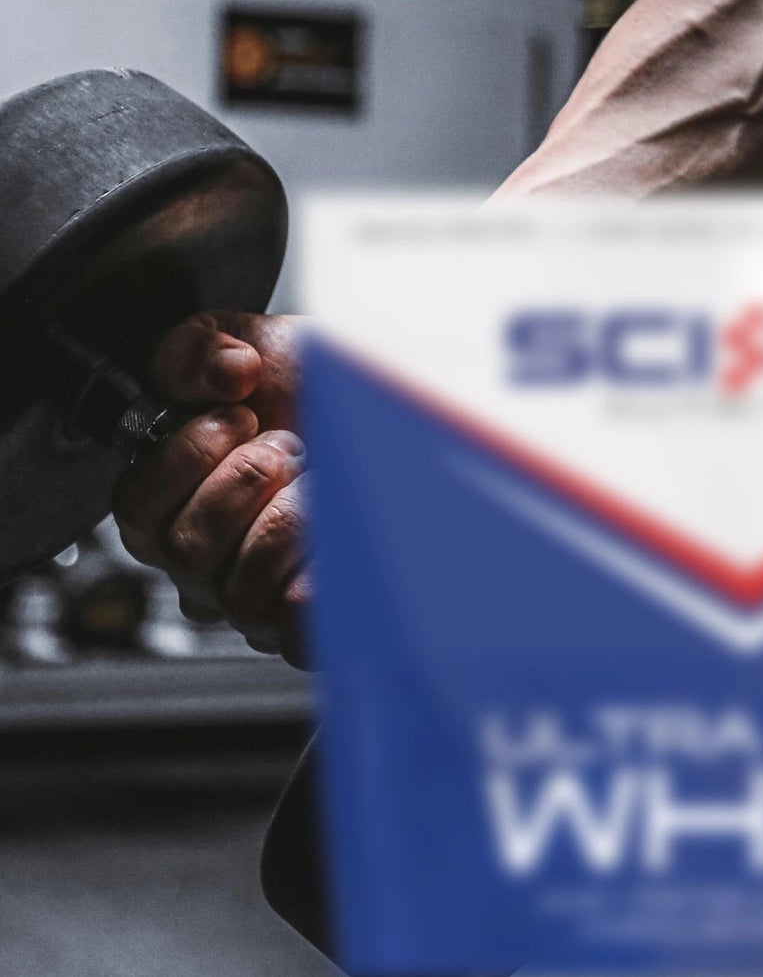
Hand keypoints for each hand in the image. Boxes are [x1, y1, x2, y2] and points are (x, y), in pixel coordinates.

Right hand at [113, 312, 310, 665]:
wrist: (411, 428)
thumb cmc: (335, 396)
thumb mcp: (260, 347)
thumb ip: (201, 346)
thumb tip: (221, 369)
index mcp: (181, 501)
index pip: (136, 508)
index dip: (183, 457)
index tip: (236, 415)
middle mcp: (211, 561)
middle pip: (185, 549)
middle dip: (245, 479)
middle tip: (289, 445)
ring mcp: (258, 602)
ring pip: (240, 591)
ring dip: (291, 517)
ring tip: (319, 481)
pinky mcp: (311, 630)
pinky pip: (296, 625)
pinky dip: (322, 567)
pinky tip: (341, 524)